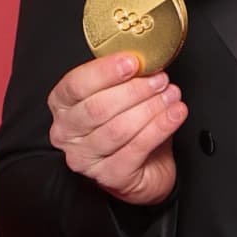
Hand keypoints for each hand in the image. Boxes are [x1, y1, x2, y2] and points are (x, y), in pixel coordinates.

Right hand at [48, 50, 187, 206]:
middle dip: (134, 90)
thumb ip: (124, 79)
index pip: (76, 85)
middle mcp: (66, 133)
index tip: (133, 62)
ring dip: (151, 108)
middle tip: (160, 79)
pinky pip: (137, 147)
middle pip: (98, 107)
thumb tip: (146, 60)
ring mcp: (85, 158)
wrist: (143, 170)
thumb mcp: (119, 97)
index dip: (105, 72)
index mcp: (62, 106)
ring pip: (119, 128)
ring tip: (171, 95)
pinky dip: (160, 127)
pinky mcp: (109, 176)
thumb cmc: (127, 130)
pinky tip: (174, 115)